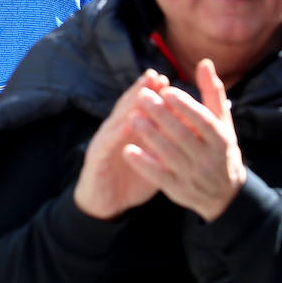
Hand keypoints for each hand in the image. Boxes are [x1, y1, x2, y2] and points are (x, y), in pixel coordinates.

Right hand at [72, 69, 167, 218]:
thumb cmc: (130, 180)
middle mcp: (113, 133)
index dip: (150, 93)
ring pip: (116, 121)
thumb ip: (163, 142)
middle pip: (126, 108)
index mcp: (126, 132)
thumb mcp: (151, 158)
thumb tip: (186, 130)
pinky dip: (116, 134)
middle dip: (140, 91)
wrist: (105, 205)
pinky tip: (127, 126)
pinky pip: (106, 145)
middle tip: (155, 77)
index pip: (138, 108)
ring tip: (142, 92)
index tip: (165, 79)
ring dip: (128, 106)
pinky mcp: (96, 159)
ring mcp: (103, 144)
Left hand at [119, 59, 246, 221]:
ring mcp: (194, 177)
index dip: (184, 105)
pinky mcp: (179, 190)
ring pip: (169, 154)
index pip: (203, 120)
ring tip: (132, 117)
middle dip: (161, 115)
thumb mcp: (221, 121)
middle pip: (183, 135)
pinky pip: (159, 176)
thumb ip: (212, 92)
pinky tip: (128, 150)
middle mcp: (210, 159)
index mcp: (221, 140)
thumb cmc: (219, 147)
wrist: (225, 195)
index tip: (165, 90)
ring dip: (149, 135)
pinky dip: (144, 164)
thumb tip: (204, 62)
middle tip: (142, 97)